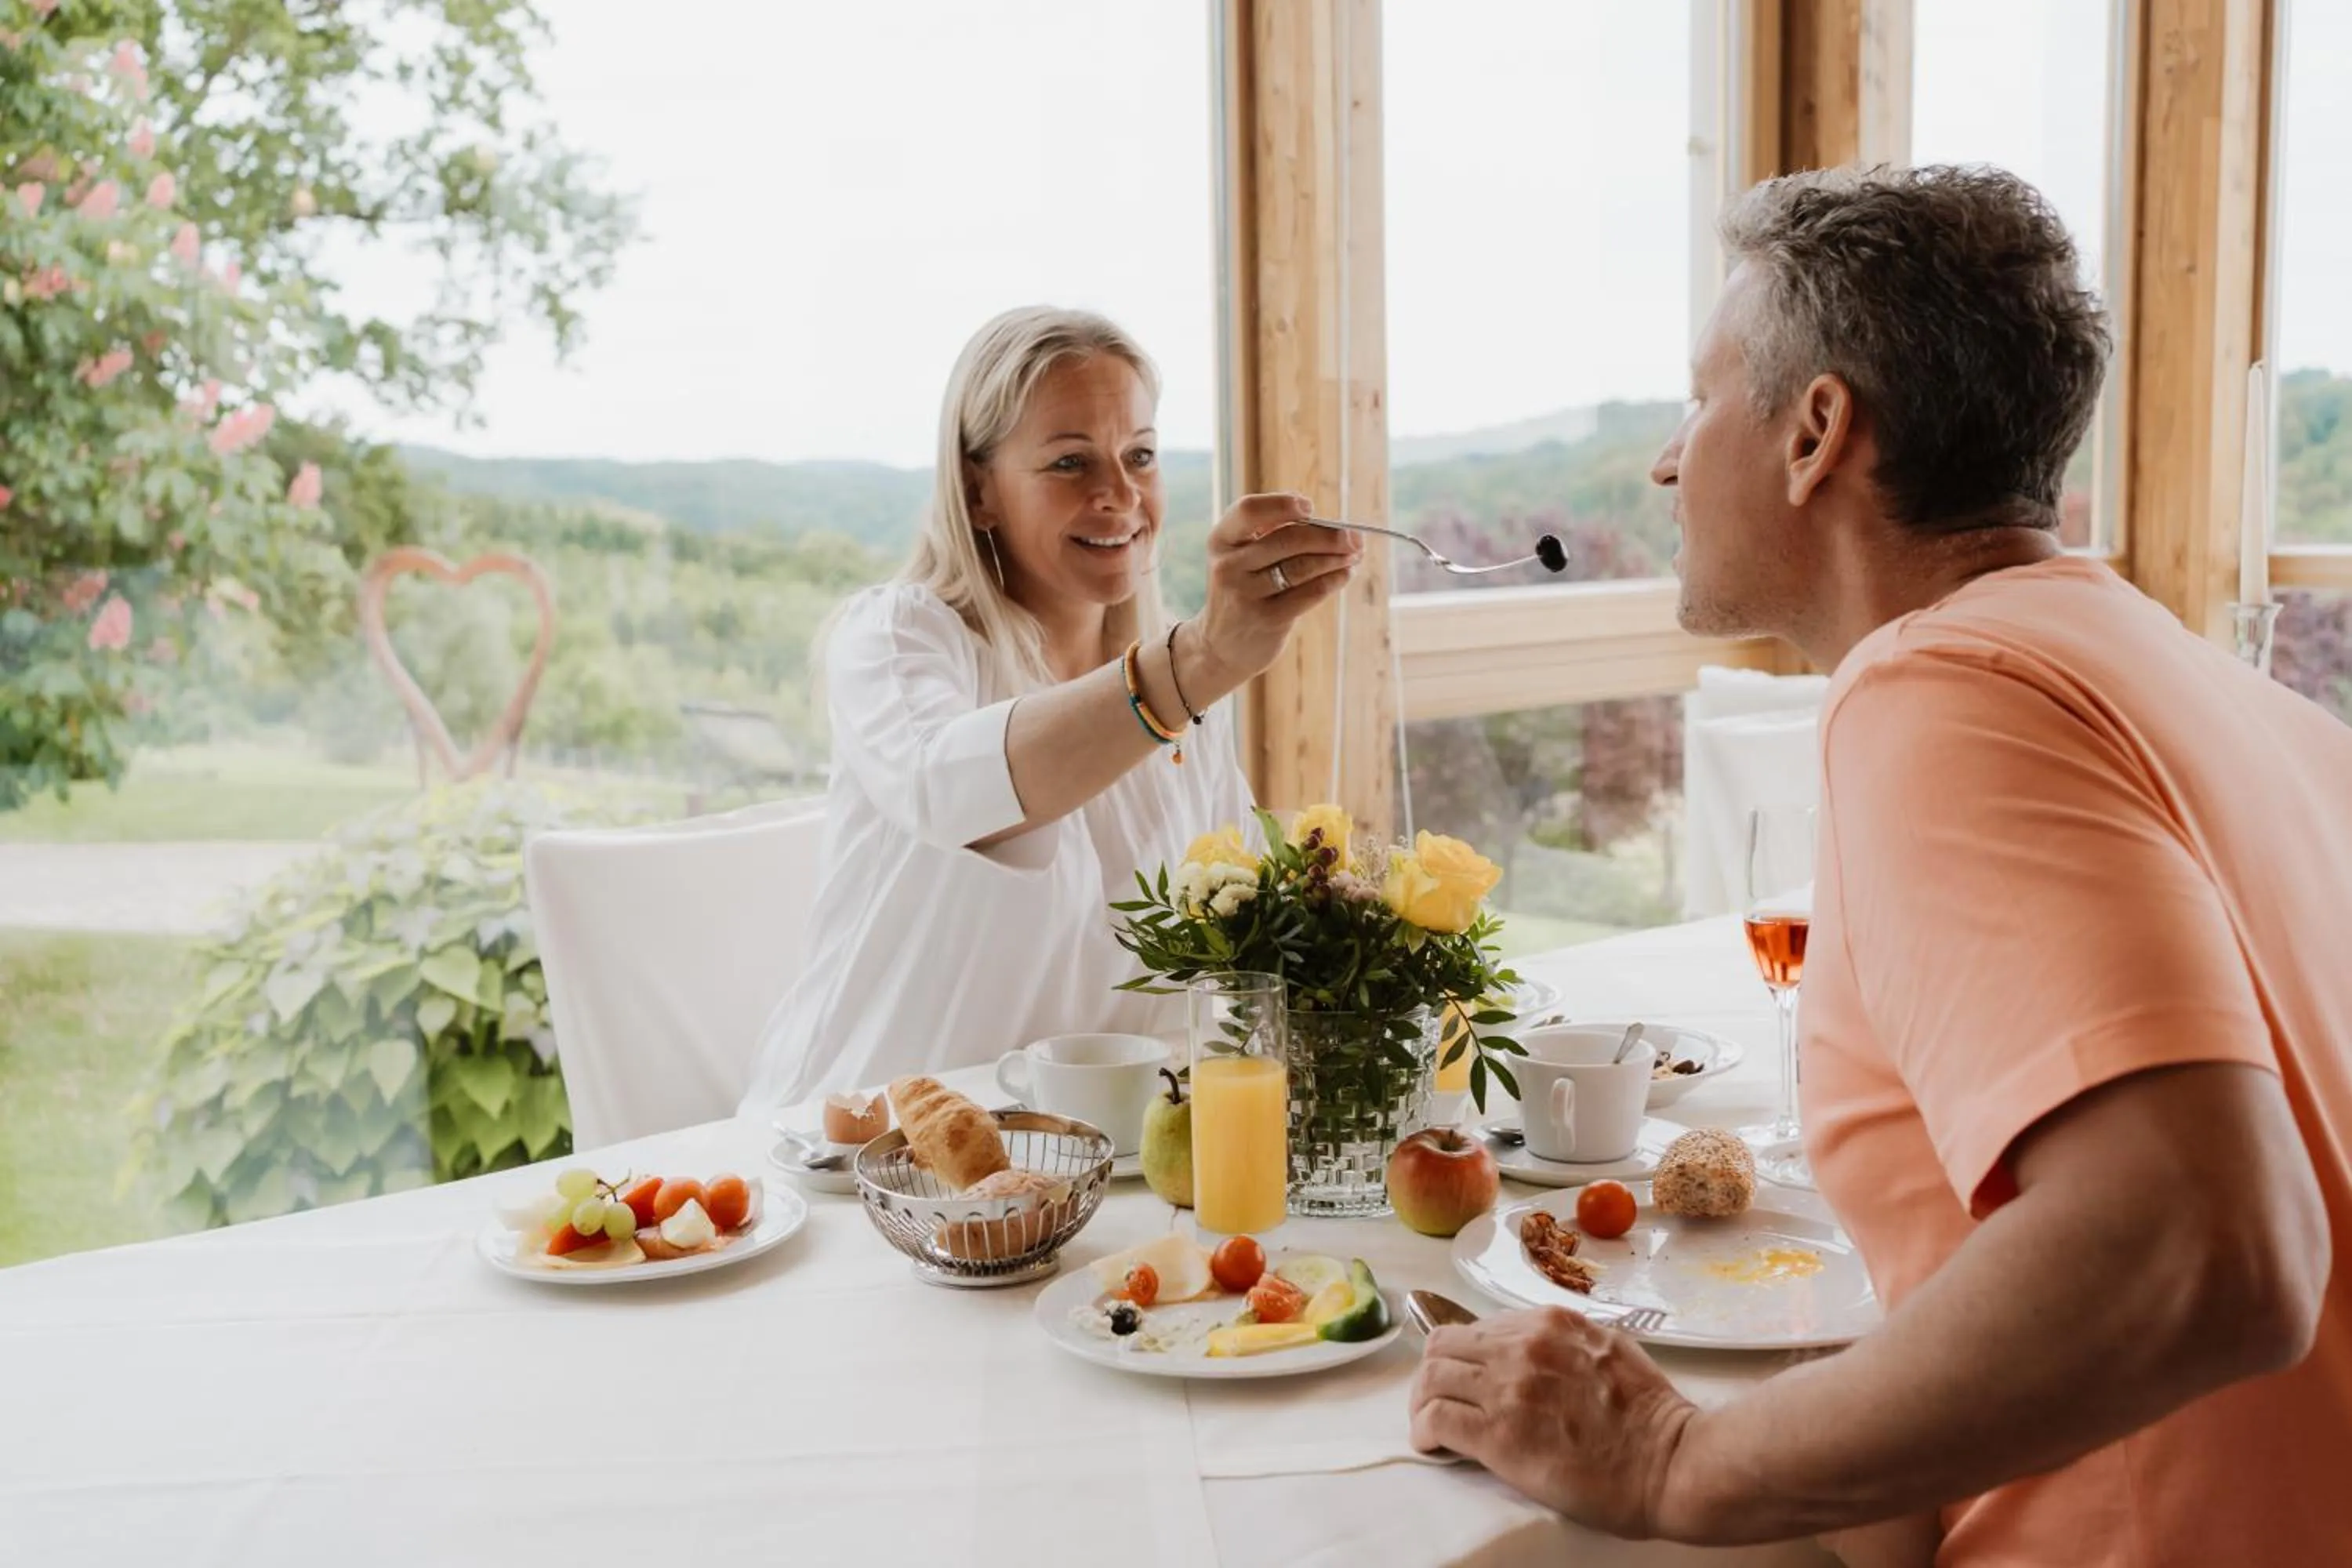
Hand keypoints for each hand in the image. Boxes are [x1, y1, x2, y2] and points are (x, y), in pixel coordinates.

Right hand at [1192, 492, 1360, 681]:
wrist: (1220, 646)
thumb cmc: (1242, 590)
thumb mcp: (1241, 558)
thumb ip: (1271, 535)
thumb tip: (1327, 524)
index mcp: (1221, 540)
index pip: (1249, 510)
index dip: (1282, 504)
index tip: (1310, 507)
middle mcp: (1228, 565)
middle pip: (1287, 539)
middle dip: (1328, 535)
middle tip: (1355, 536)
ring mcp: (1246, 594)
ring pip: (1303, 566)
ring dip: (1337, 558)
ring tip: (1355, 553)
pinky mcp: (1267, 619)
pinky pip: (1310, 592)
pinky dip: (1334, 580)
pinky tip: (1345, 573)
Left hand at [1409, 1307, 1697, 1539]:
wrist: (1672, 1462)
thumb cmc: (1653, 1417)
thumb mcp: (1611, 1349)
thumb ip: (1567, 1344)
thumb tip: (1538, 1353)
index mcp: (1551, 1323)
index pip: (1481, 1326)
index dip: (1466, 1355)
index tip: (1466, 1378)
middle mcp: (1523, 1346)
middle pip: (1445, 1344)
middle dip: (1435, 1373)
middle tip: (1437, 1400)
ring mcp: (1508, 1387)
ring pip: (1431, 1377)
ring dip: (1423, 1401)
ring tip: (1429, 1425)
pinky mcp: (1498, 1434)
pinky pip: (1435, 1419)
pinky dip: (1423, 1432)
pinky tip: (1431, 1445)